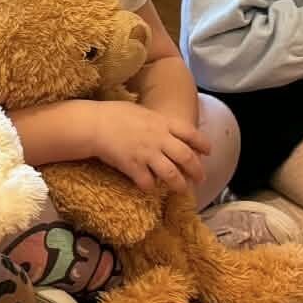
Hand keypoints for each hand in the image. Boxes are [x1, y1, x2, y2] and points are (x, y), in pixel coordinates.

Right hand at [93, 101, 210, 192]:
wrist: (94, 124)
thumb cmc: (114, 114)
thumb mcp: (142, 111)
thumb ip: (157, 121)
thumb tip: (166, 127)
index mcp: (162, 123)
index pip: (190, 133)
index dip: (202, 143)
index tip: (208, 152)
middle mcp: (159, 139)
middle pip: (186, 157)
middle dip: (197, 170)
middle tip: (201, 178)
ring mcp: (147, 154)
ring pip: (171, 174)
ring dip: (179, 184)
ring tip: (182, 190)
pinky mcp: (134, 167)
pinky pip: (147, 182)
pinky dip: (150, 187)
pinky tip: (149, 188)